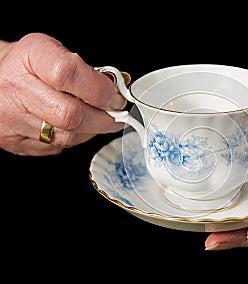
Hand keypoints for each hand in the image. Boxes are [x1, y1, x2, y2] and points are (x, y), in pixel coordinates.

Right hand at [0, 32, 125, 155]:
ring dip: (92, 130)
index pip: (68, 74)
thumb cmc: (27, 65)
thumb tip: (114, 92)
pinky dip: (73, 138)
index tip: (115, 97)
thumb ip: (84, 71)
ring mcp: (11, 119)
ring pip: (67, 137)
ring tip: (98, 119)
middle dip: (103, 118)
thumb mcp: (54, 52)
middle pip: (71, 115)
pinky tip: (73, 127)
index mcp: (31, 57)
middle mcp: (16, 89)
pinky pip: (56, 147)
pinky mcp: (14, 142)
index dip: (99, 90)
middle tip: (116, 114)